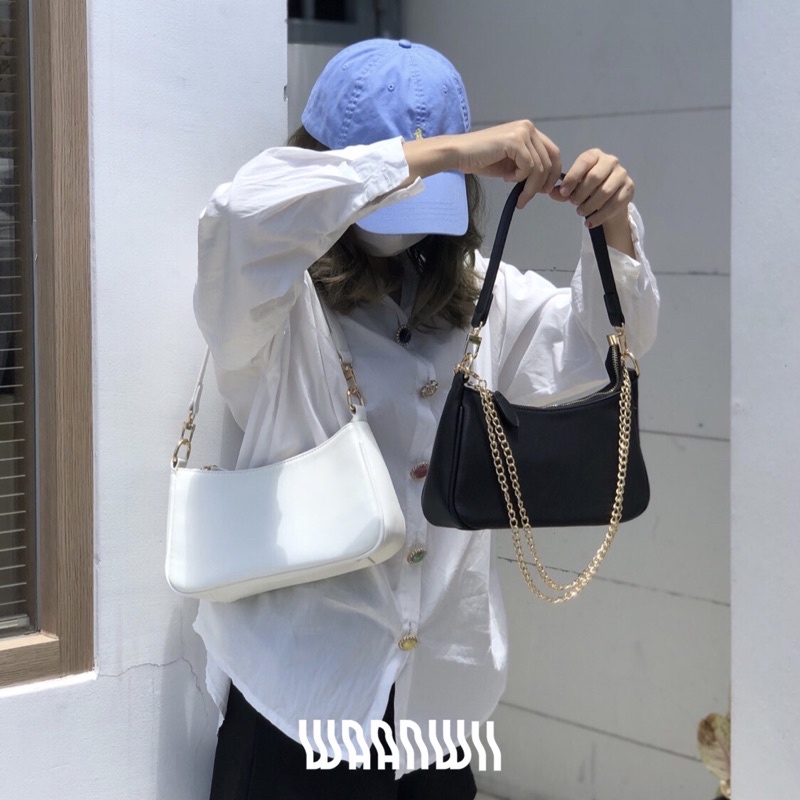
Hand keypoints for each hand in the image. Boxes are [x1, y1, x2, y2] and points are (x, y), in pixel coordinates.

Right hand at [403, 120, 560, 208]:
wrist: (459, 154)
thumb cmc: (480, 159)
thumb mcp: (510, 165)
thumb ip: (527, 168)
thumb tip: (544, 183)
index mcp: (529, 131)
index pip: (552, 152)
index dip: (552, 174)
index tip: (543, 191)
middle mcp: (528, 128)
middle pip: (550, 160)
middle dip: (543, 183)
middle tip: (530, 197)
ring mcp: (522, 132)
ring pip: (539, 166)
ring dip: (529, 186)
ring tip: (517, 194)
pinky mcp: (515, 141)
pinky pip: (528, 167)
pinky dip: (520, 178)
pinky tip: (506, 178)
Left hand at [550, 149, 633, 227]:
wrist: (608, 198)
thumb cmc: (588, 189)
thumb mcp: (573, 188)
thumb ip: (562, 191)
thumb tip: (551, 192)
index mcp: (594, 155)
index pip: (584, 161)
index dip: (572, 177)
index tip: (564, 193)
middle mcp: (611, 161)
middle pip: (595, 177)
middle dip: (581, 193)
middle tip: (573, 203)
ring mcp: (622, 175)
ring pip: (605, 192)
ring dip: (589, 205)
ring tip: (580, 212)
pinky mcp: (629, 189)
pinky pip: (614, 204)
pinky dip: (600, 216)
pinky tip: (590, 222)